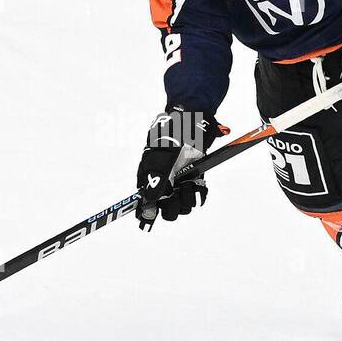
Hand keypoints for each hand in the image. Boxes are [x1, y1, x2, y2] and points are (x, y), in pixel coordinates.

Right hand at [135, 106, 222, 230]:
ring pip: (183, 207)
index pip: (143, 205)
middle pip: (166, 211)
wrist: (192, 122)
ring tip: (188, 184)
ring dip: (187, 199)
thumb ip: (155, 180)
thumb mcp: (160, 158)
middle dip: (172, 206)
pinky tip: (197, 183)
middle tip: (175, 192)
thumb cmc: (171, 136)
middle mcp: (163, 185)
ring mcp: (179, 184)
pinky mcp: (194, 181)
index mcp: (148, 180)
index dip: (145, 215)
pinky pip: (197, 198)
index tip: (150, 218)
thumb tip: (149, 201)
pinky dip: (199, 193)